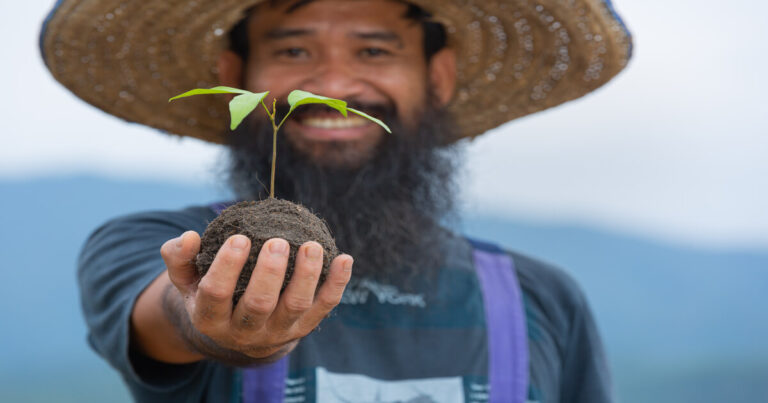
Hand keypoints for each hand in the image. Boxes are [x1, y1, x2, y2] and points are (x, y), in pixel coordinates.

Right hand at [160, 230, 352, 361]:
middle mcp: (244, 330)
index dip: (227, 267)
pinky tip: (344, 258)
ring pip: (295, 307)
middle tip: (277, 241)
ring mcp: (277, 331)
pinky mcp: (304, 327)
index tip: (239, 238)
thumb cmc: (211, 294)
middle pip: (258, 305)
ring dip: (306, 276)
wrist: (238, 333)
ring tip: (312, 246)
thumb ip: (180, 258)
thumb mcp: (187, 280)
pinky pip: (324, 306)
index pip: (216, 294)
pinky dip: (336, 284)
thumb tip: (188, 236)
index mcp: (210, 317)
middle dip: (270, 273)